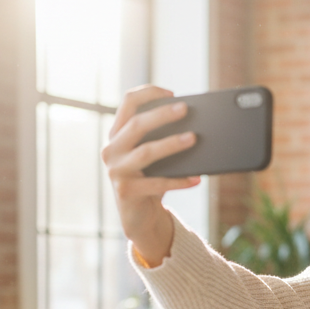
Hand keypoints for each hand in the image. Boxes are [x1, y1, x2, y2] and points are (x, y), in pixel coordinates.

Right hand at [101, 85, 201, 266]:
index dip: (149, 93)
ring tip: (193, 139)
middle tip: (185, 109)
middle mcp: (112, 149)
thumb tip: (195, 127)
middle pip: (137, 125)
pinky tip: (197, 179)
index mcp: (117, 134)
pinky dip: (179, 181)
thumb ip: (163, 139)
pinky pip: (157, 183)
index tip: (172, 93)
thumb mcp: (154, 156)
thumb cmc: (151, 178)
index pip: (128, 103)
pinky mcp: (125, 191)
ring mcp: (116, 170)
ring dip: (171, 144)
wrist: (139, 215)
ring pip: (146, 152)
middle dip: (162, 114)